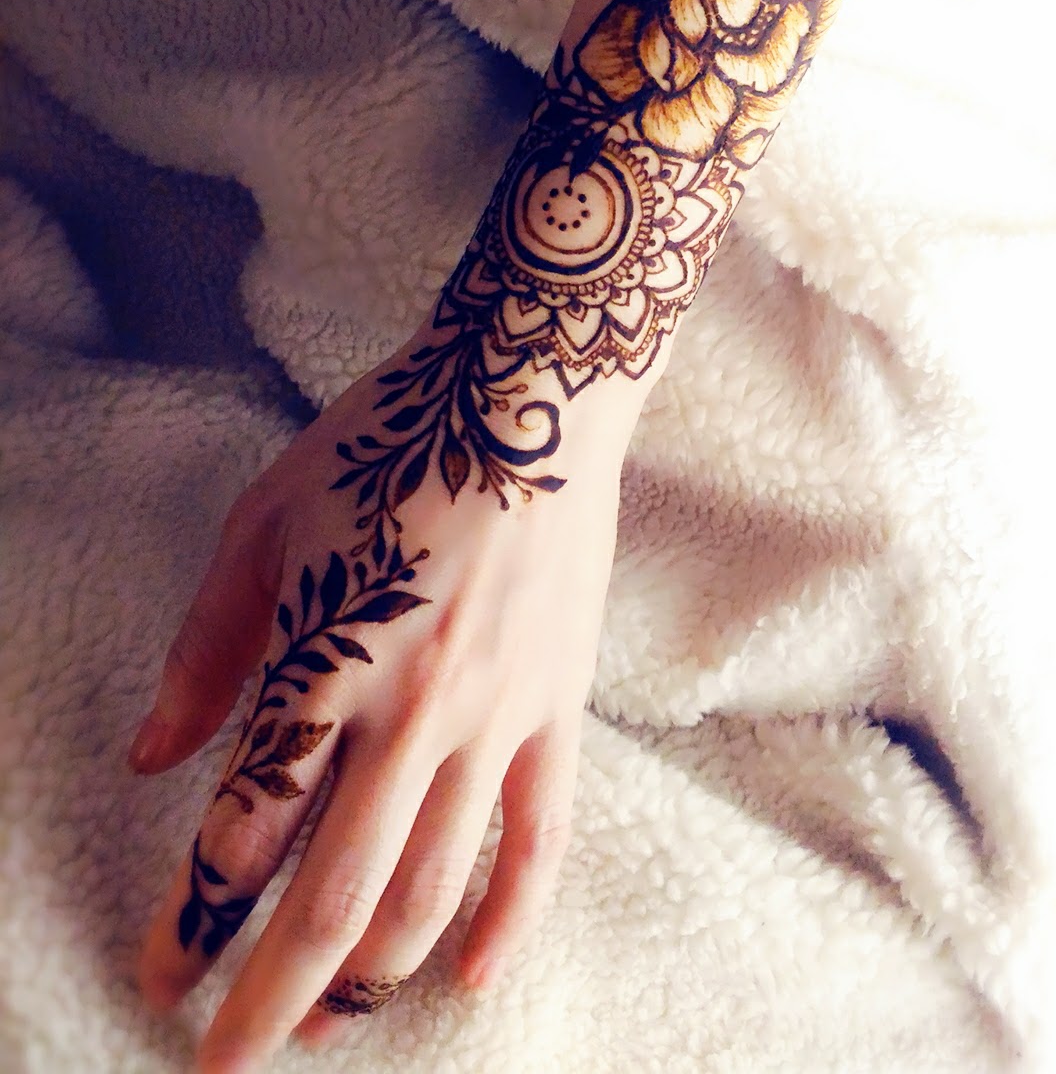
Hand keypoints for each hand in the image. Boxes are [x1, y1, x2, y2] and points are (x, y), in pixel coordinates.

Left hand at [132, 314, 642, 1072]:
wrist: (527, 394)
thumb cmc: (386, 443)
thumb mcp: (264, 524)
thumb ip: (205, 649)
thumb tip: (149, 759)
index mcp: (328, 658)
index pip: (245, 830)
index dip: (193, 917)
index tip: (159, 970)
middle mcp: (413, 710)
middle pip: (331, 896)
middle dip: (266, 996)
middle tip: (223, 1061)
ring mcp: (497, 718)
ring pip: (430, 889)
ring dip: (367, 977)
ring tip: (324, 1020)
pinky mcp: (559, 710)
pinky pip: (540, 841)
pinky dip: (506, 922)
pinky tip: (468, 980)